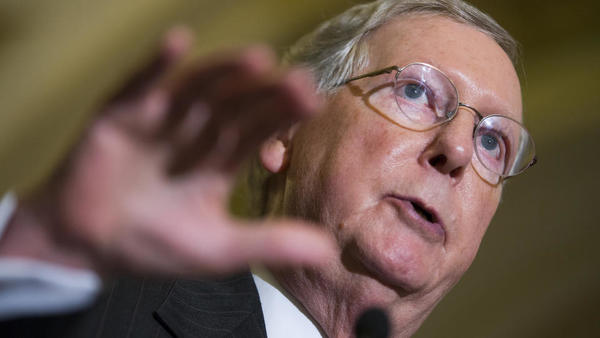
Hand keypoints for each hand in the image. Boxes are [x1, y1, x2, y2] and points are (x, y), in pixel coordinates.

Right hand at [30, 27, 333, 276]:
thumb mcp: (218, 249)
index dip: (284, 114)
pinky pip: (139, 84)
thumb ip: (268, 243)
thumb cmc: (153, 245)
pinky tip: (177, 43)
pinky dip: (155, 64)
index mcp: (222, 157)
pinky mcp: (121, 114)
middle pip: (237, 102)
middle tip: (298, 82)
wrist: (86, 247)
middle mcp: (196, 131)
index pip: (260, 128)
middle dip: (265, 92)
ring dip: (224, 71)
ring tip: (257, 60)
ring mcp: (160, 119)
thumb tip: (328, 251)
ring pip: (197, 87)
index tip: (313, 102)